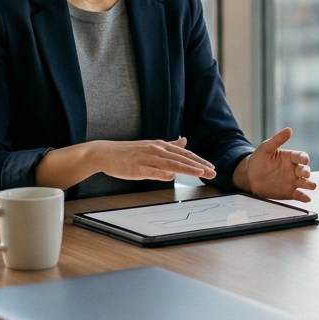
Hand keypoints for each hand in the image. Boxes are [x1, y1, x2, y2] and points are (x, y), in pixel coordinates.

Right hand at [36, 137, 215, 188]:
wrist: (105, 153)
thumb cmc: (129, 153)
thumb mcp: (152, 146)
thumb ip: (169, 146)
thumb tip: (185, 142)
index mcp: (161, 146)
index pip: (184, 154)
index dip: (199, 160)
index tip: (211, 167)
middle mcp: (156, 150)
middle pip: (182, 158)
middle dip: (199, 165)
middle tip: (213, 172)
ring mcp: (147, 158)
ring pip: (171, 163)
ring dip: (188, 169)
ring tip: (201, 173)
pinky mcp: (138, 167)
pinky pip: (153, 171)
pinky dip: (164, 173)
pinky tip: (174, 176)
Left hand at [233, 128, 315, 201]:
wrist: (250, 176)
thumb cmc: (258, 159)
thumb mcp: (266, 147)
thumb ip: (277, 140)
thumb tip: (289, 129)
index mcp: (290, 158)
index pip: (301, 156)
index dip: (304, 158)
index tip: (304, 160)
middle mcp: (294, 169)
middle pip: (305, 170)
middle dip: (306, 172)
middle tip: (303, 173)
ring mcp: (292, 181)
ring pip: (305, 183)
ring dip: (309, 184)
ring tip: (311, 186)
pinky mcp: (289, 192)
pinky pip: (299, 195)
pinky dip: (304, 197)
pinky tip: (307, 198)